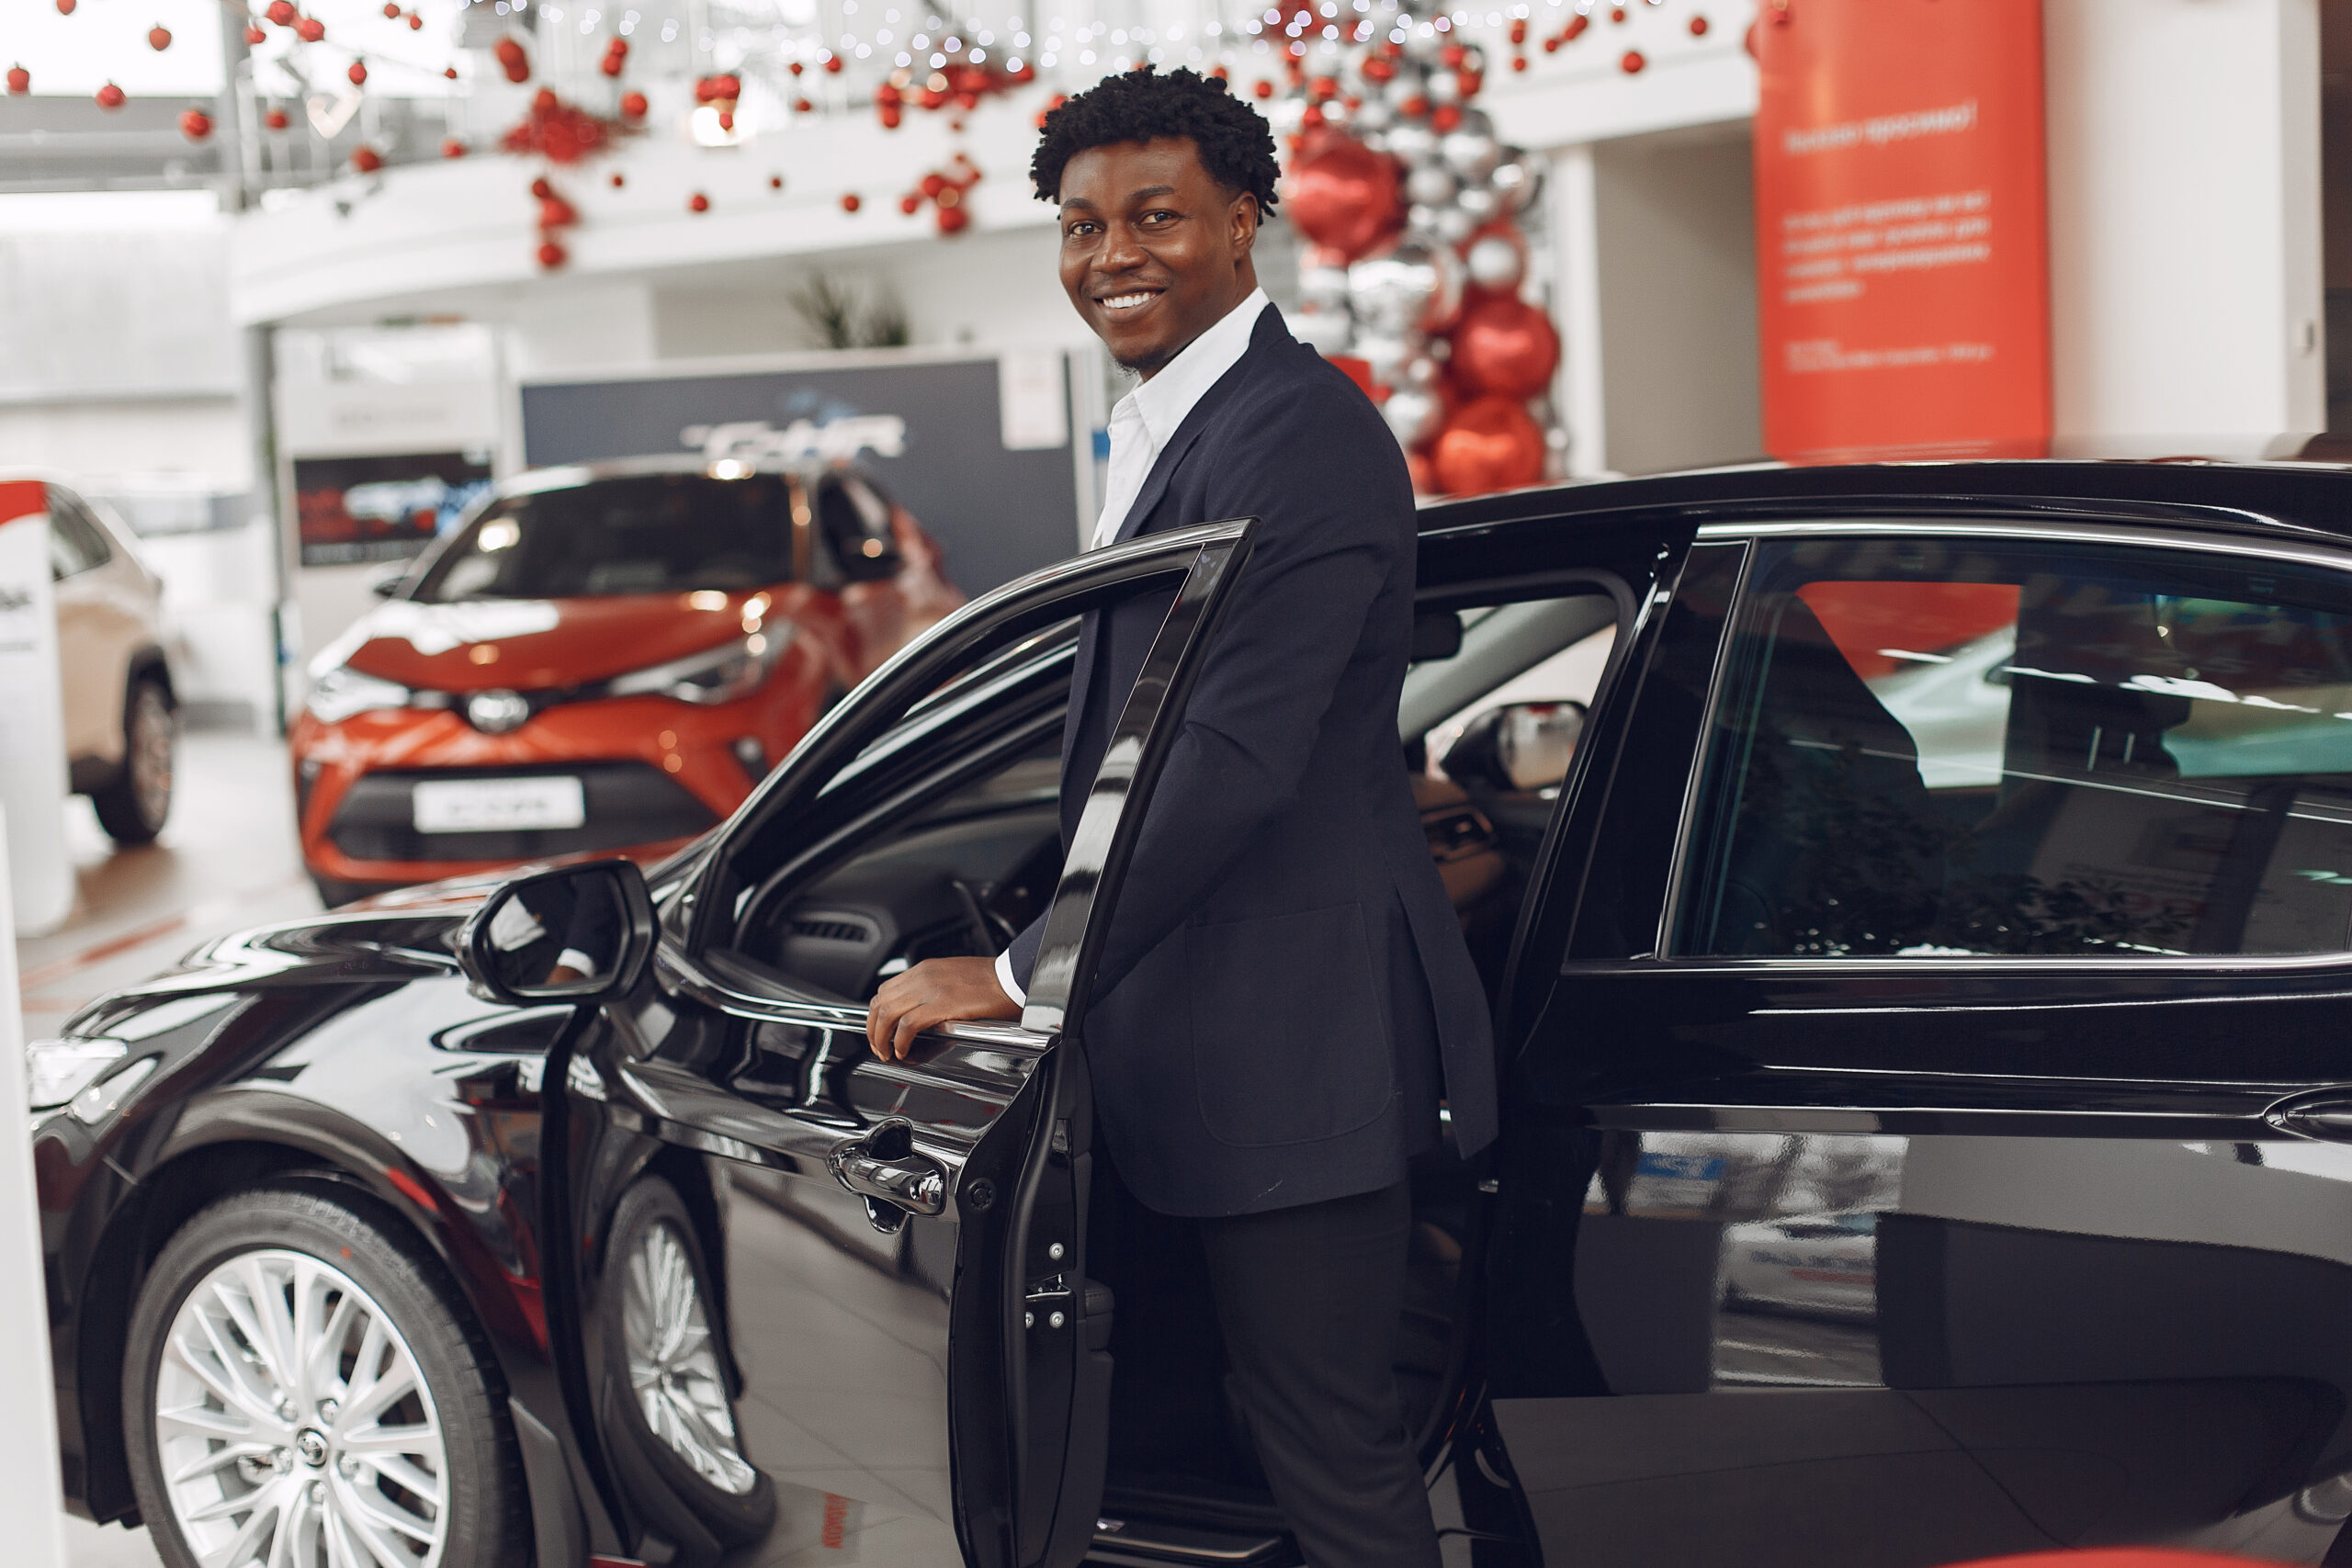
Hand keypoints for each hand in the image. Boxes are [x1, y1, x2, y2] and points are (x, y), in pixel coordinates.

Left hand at [866, 956, 1019, 1060]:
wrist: (1012, 977)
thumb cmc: (991, 980)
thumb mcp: (953, 978)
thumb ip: (934, 990)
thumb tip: (922, 1011)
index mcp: (924, 970)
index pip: (885, 991)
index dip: (876, 1014)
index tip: (879, 1030)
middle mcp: (922, 976)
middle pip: (879, 1003)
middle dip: (872, 1029)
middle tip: (878, 1047)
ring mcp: (930, 989)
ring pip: (887, 1014)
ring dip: (881, 1038)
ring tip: (887, 1052)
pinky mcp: (941, 1004)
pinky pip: (908, 1025)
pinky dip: (900, 1041)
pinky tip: (903, 1050)